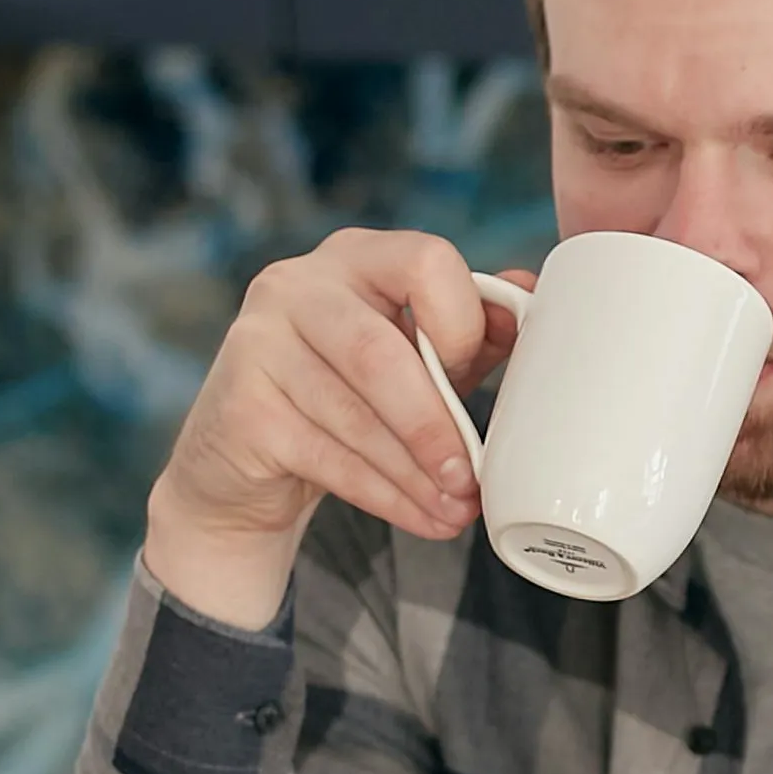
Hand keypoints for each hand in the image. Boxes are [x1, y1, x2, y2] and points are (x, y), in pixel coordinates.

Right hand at [144, 229, 528, 627]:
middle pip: (380, 352)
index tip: (476, 376)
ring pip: (354, 414)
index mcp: (356, 256)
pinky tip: (423, 517)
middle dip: (436, 424)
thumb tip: (531, 295)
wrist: (247, 456)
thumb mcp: (418, 354)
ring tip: (459, 510)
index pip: (425, 262)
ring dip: (416, 473)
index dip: (464, 323)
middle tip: (474, 478)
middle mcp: (297, 286)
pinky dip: (385, 495)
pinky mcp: (241, 407)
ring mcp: (258, 343)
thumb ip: (472, 327)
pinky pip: (326, 457)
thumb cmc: (352, 390)